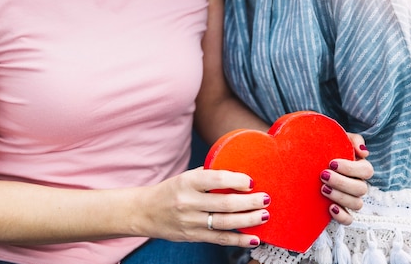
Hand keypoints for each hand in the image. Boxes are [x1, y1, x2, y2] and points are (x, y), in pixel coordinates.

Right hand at [134, 167, 269, 247]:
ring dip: (248, 220)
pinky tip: (254, 238)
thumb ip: (210, 174)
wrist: (144, 211)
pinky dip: (239, 240)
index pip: (215, 179)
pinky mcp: (193, 236)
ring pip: (224, 223)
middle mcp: (188, 202)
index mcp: (187, 182)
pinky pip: (220, 239)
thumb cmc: (172, 190)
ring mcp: (190, 222)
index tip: (251, 181)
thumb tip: (240, 170)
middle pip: (224, 204)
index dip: (236, 180)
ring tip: (264, 215)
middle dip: (249, 202)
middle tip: (266, 199)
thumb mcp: (187, 176)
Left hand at [320, 133, 372, 224]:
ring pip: (356, 204)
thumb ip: (353, 139)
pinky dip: (342, 216)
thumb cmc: (326, 147)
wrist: (308, 161)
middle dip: (341, 182)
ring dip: (340, 196)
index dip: (351, 168)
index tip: (331, 163)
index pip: (366, 171)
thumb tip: (363, 152)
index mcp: (359, 168)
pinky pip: (349, 220)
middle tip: (323, 175)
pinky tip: (330, 208)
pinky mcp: (341, 211)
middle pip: (361, 188)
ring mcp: (350, 199)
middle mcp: (357, 184)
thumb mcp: (337, 137)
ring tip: (322, 189)